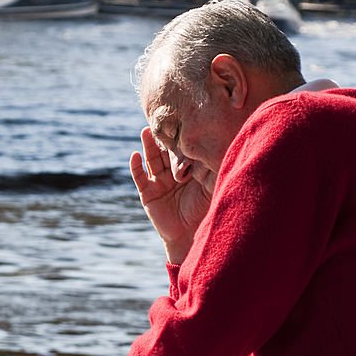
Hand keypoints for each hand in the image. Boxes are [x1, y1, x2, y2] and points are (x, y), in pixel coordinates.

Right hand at [129, 127, 215, 263]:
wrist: (190, 235)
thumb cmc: (205, 211)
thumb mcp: (211, 185)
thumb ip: (211, 168)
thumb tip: (220, 146)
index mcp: (187, 170)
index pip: (182, 150)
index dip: (180, 137)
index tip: (180, 119)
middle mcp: (172, 174)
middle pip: (164, 152)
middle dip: (162, 137)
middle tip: (160, 120)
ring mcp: (159, 183)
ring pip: (151, 160)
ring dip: (148, 146)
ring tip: (146, 131)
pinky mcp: (147, 194)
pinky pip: (140, 178)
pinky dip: (136, 166)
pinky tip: (134, 155)